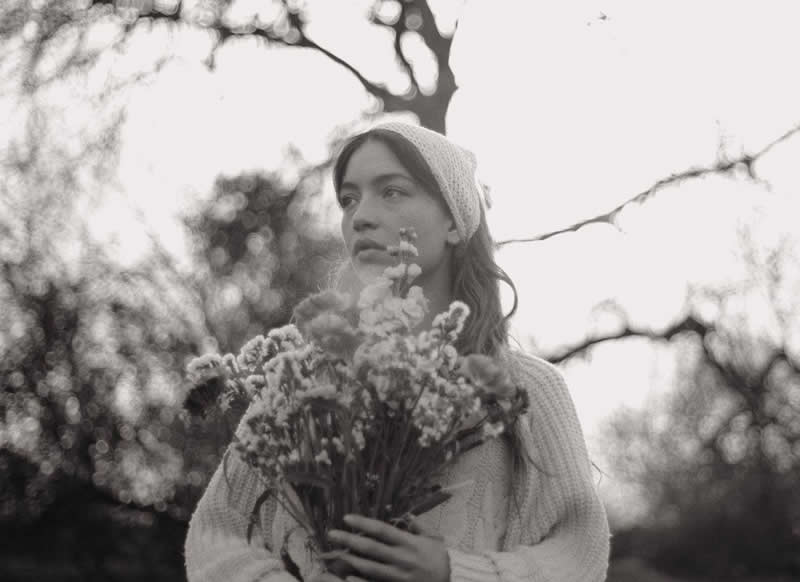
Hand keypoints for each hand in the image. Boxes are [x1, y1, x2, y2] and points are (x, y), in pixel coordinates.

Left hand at [325, 514, 449, 581]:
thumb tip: (408, 516)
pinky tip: (347, 579)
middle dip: (349, 540)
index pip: (382, 530)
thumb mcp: (433, 540)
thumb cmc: (441, 560)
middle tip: (331, 534)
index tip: (346, 518)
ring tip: (336, 553)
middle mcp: (402, 558)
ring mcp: (398, 576)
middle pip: (371, 548)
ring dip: (351, 560)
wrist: (453, 581)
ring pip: (370, 568)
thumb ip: (418, 527)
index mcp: (409, 543)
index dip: (363, 523)